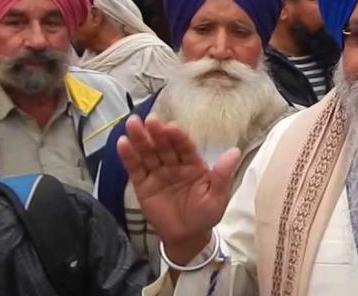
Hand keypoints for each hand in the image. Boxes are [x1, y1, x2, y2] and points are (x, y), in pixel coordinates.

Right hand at [117, 115, 240, 262]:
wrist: (188, 238)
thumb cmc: (205, 214)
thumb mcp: (217, 196)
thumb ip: (222, 174)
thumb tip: (235, 151)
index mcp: (194, 164)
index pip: (185, 147)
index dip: (178, 137)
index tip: (172, 127)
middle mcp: (174, 164)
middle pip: (164, 146)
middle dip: (157, 133)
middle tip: (149, 120)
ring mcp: (157, 173)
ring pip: (148, 153)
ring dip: (140, 139)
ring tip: (132, 124)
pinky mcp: (143, 184)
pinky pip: (135, 169)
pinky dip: (128, 156)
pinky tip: (122, 143)